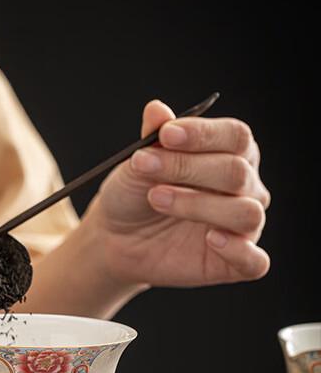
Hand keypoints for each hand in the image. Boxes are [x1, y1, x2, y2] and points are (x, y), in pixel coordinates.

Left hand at [86, 100, 270, 286]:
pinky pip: (255, 261)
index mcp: (232, 154)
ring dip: (199, 204)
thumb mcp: (137, 164)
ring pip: (244, 212)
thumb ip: (153, 138)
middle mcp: (246, 187)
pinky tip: (210, 239)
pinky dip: (237, 250)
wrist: (117, 238)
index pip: (235, 136)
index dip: (203, 134)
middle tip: (146, 168)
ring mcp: (244, 226)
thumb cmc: (135, 194)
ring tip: (156, 198)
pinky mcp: (235, 263)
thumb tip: (157, 110)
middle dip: (188, 169)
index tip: (166, 135)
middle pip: (236, 172)